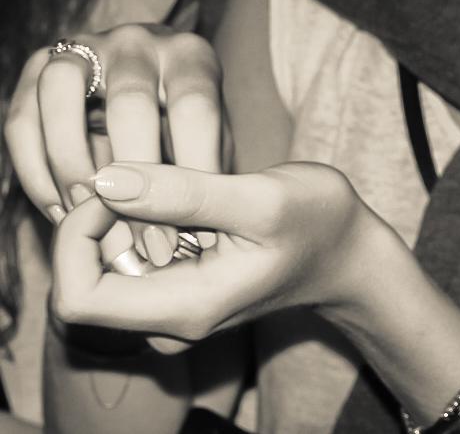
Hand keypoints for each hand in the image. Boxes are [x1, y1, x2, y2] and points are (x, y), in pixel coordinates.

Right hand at [5, 24, 225, 263]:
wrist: (145, 99)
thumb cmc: (185, 133)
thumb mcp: (209, 147)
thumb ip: (201, 182)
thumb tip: (195, 241)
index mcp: (190, 57)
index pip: (194, 106)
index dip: (191, 171)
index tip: (193, 231)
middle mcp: (139, 42)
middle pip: (130, 99)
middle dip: (133, 174)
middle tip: (138, 235)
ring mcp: (86, 47)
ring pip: (63, 88)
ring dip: (69, 157)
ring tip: (85, 211)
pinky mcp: (41, 67)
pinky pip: (22, 116)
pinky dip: (33, 168)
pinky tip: (57, 210)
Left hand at [51, 161, 379, 342]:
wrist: (350, 253)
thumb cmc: (317, 221)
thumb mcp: (259, 198)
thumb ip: (182, 194)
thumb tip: (107, 181)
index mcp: (184, 309)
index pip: (77, 296)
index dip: (79, 234)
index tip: (117, 183)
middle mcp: (167, 322)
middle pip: (80, 281)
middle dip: (93, 218)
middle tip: (138, 168)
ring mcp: (169, 308)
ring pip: (99, 265)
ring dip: (111, 214)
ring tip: (157, 172)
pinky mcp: (174, 287)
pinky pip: (123, 258)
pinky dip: (129, 219)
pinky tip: (167, 186)